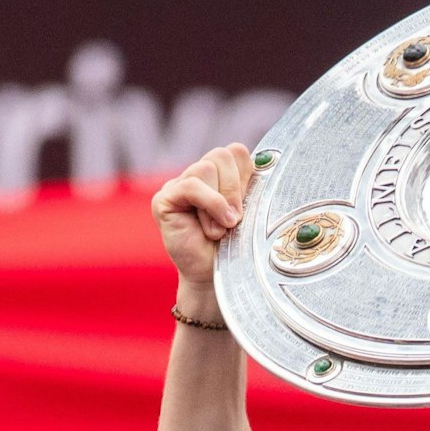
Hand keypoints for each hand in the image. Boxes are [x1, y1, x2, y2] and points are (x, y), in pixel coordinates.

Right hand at [151, 142, 254, 284]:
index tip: (249, 204)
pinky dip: (209, 204)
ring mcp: (178, 186)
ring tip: (223, 228)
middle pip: (222, 155)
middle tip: (237, 220)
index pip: (236, 152)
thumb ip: (252, 187)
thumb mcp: (251, 213)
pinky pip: (191, 186)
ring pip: (206, 168)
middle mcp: (198, 176)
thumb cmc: (236, 249)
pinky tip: (213, 228)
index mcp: (221, 177)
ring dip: (221, 202)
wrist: (215, 278)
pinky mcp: (164, 199)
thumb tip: (265, 162)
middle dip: (236, 189)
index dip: (247, 175)